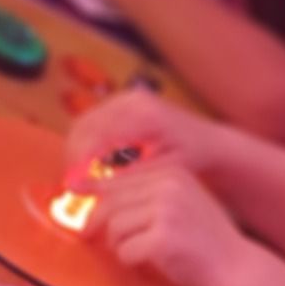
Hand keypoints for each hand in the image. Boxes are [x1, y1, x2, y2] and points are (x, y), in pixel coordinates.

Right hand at [63, 89, 226, 184]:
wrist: (211, 143)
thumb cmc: (190, 161)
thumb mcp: (159, 173)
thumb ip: (121, 179)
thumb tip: (82, 187)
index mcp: (143, 115)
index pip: (94, 136)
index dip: (78, 164)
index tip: (73, 187)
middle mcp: (132, 100)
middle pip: (82, 127)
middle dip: (73, 158)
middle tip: (73, 185)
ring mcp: (127, 98)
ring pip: (83, 124)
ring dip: (77, 151)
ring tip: (82, 178)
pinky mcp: (124, 103)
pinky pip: (93, 122)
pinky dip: (87, 144)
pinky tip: (93, 166)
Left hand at [86, 158, 242, 285]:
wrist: (235, 265)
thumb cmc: (201, 239)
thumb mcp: (178, 202)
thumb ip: (145, 194)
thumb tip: (93, 189)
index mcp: (172, 172)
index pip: (121, 177)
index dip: (94, 187)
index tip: (74, 190)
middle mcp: (169, 185)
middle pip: (112, 201)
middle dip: (97, 222)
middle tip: (86, 235)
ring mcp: (167, 210)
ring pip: (115, 227)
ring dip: (119, 245)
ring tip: (138, 252)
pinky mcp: (163, 238)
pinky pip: (126, 250)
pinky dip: (131, 260)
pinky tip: (149, 262)